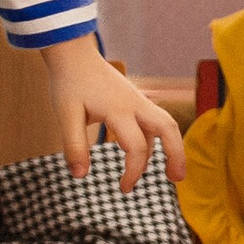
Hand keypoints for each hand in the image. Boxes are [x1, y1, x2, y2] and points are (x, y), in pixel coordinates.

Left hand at [45, 40, 185, 189]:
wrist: (74, 54)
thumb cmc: (69, 84)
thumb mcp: (66, 116)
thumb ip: (74, 146)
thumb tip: (80, 176)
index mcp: (119, 110)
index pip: (137, 147)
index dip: (133, 172)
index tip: (123, 188)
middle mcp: (135, 104)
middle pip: (168, 128)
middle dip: (176, 155)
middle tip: (177, 179)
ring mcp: (138, 100)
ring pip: (165, 123)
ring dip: (170, 147)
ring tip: (170, 172)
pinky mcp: (135, 100)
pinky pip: (153, 121)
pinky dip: (155, 140)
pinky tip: (144, 154)